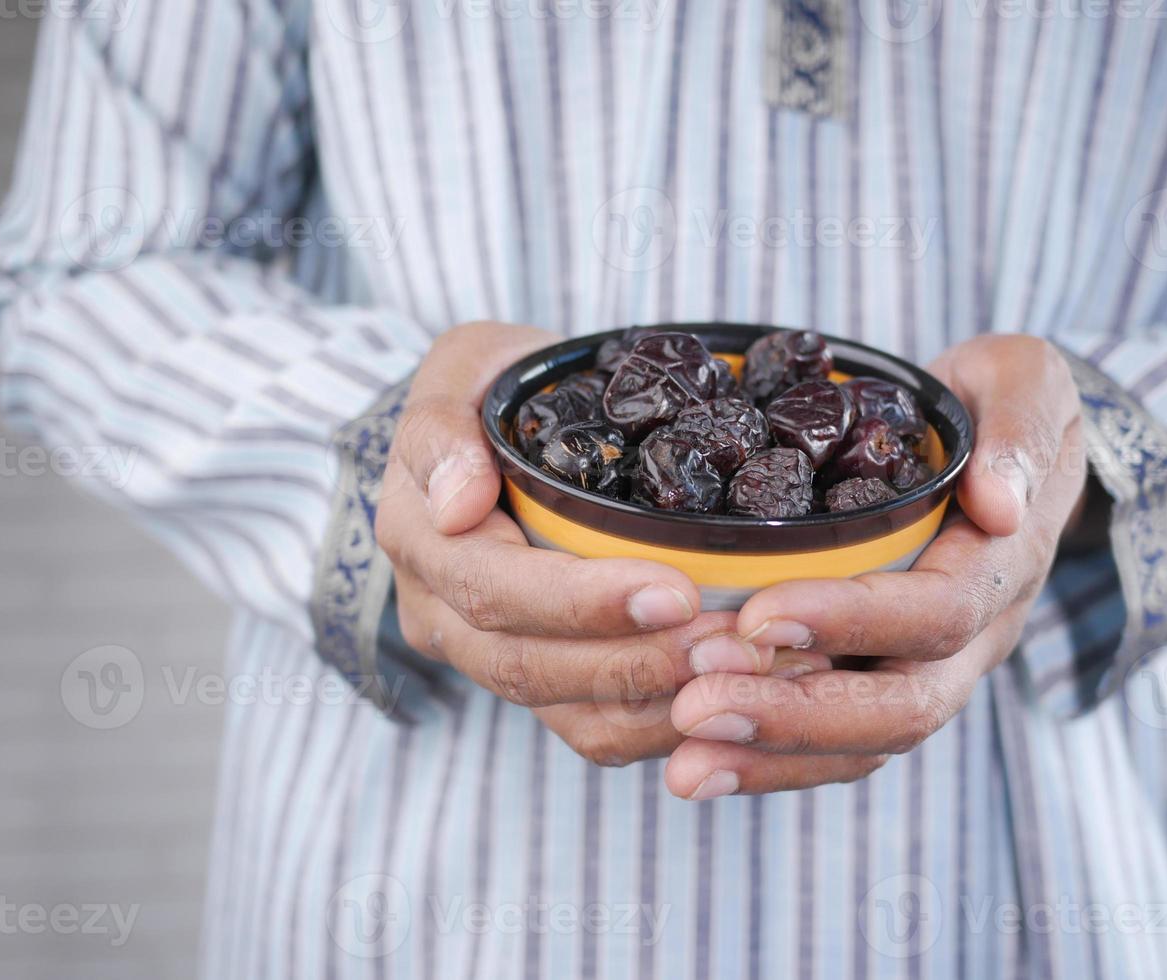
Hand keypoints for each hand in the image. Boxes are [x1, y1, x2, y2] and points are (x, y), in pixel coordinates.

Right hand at [375, 322, 772, 765]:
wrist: (498, 435)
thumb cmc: (495, 390)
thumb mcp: (464, 367)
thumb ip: (441, 427)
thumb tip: (457, 505)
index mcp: (420, 540)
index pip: (494, 589)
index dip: (584, 601)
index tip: (676, 590)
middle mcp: (443, 615)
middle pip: (531, 667)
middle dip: (638, 662)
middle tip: (733, 647)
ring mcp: (488, 658)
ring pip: (567, 713)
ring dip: (660, 703)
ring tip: (747, 673)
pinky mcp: (541, 684)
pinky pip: (593, 731)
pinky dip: (663, 726)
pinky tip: (732, 697)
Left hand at [664, 335, 1087, 798]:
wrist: (1004, 449)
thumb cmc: (1000, 403)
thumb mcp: (1024, 383)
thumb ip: (1020, 430)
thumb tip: (998, 502)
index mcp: (1002, 567)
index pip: (937, 612)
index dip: (852, 620)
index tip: (759, 615)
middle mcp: (972, 639)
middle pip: (900, 707)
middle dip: (795, 715)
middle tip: (696, 708)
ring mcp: (927, 670)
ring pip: (863, 744)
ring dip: (771, 756)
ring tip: (683, 766)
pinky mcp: (879, 681)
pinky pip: (834, 744)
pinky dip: (766, 761)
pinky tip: (691, 764)